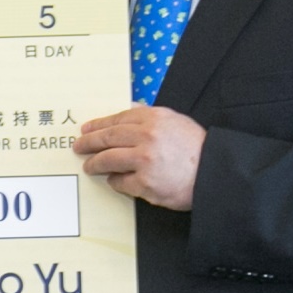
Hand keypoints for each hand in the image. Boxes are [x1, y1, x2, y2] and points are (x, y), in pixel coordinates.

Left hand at [74, 104, 204, 210]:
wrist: (214, 173)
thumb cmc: (197, 148)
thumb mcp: (175, 121)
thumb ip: (151, 115)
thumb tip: (129, 109)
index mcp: (153, 118)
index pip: (117, 119)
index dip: (98, 125)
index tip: (86, 129)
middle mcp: (146, 136)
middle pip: (107, 138)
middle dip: (89, 143)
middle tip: (78, 147)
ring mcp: (144, 160)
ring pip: (108, 160)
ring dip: (96, 163)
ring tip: (90, 166)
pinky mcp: (144, 183)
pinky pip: (120, 182)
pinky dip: (115, 181)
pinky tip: (114, 180)